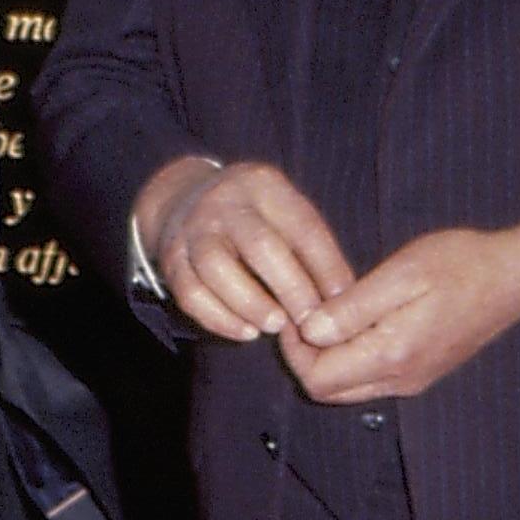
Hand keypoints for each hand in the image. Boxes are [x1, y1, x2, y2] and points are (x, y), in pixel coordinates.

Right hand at [135, 156, 353, 342]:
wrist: (182, 200)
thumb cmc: (254, 218)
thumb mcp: (285, 215)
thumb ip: (315, 252)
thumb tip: (347, 300)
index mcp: (264, 186)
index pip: (303, 227)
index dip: (326, 268)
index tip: (342, 303)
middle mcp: (225, 203)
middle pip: (259, 245)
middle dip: (290, 288)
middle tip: (311, 323)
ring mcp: (193, 230)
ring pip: (216, 268)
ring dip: (250, 303)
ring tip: (276, 326)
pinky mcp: (172, 260)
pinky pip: (191, 293)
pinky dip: (219, 318)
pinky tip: (246, 333)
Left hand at [282, 218, 519, 401]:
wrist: (514, 277)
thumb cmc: (461, 264)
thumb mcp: (402, 274)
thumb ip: (353, 308)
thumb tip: (309, 330)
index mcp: (392, 355)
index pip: (317, 379)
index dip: (294, 349)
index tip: (296, 310)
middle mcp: (399, 379)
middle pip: (327, 391)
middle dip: (305, 356)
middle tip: (306, 311)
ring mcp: (411, 381)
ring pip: (346, 389)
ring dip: (327, 358)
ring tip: (329, 313)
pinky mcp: (418, 374)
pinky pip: (369, 379)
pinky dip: (350, 358)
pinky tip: (355, 322)